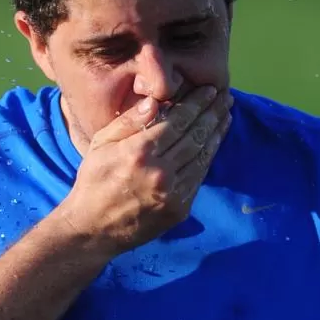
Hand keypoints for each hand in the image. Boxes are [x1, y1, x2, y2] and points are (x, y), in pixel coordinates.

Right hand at [59, 85, 231, 255]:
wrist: (93, 229)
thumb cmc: (93, 182)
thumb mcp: (101, 144)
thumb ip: (128, 121)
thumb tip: (155, 101)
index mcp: (139, 152)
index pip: (177, 121)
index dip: (196, 103)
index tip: (209, 90)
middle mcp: (159, 172)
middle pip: (195, 136)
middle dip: (212, 113)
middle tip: (225, 97)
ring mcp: (172, 193)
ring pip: (201, 156)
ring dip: (216, 133)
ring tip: (225, 115)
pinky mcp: (179, 210)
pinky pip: (198, 178)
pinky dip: (208, 157)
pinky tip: (213, 143)